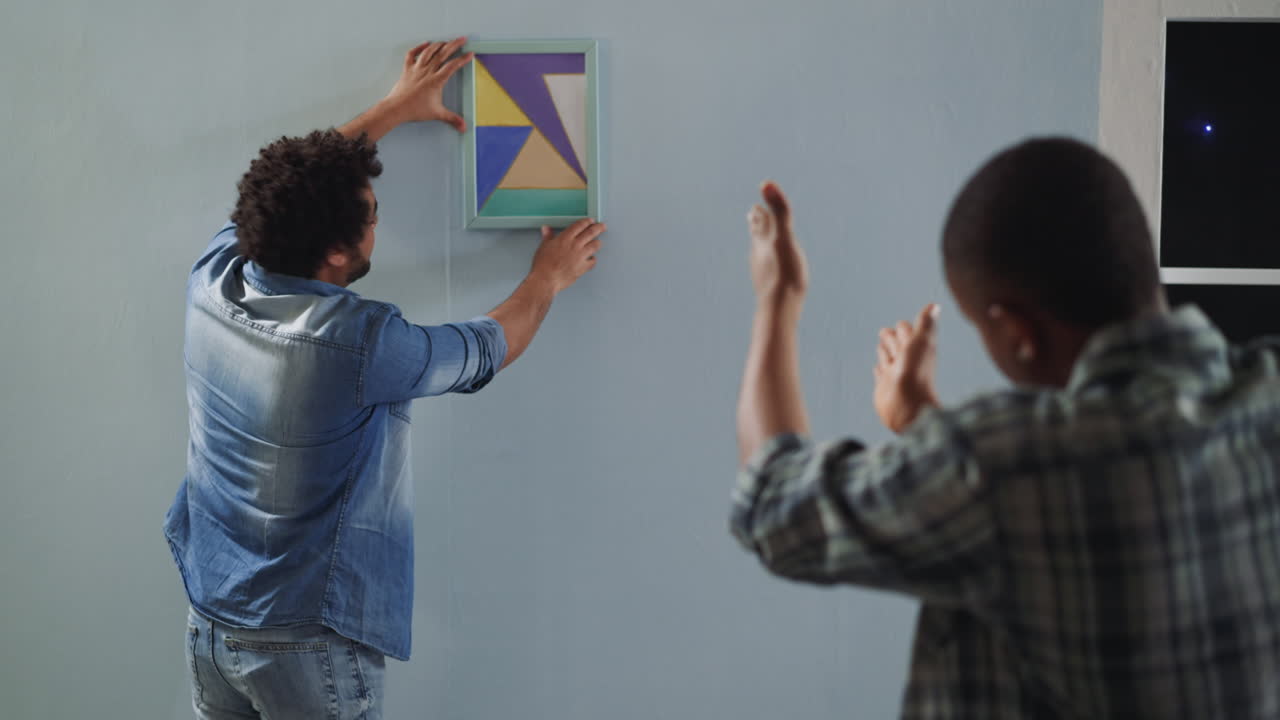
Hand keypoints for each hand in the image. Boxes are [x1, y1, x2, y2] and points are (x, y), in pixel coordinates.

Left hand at [382, 38, 473, 131]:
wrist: (396, 108)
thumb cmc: (415, 110)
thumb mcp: (437, 114)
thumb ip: (452, 119)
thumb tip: (464, 127)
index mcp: (436, 81)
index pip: (452, 66)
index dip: (462, 59)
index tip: (470, 54)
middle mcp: (427, 71)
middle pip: (442, 54)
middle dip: (454, 45)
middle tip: (462, 39)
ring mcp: (416, 69)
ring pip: (429, 51)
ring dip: (438, 44)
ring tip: (446, 41)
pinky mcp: (407, 69)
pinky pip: (412, 54)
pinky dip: (419, 47)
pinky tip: (425, 44)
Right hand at [529, 219, 605, 293]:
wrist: (546, 278)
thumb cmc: (543, 264)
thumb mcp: (543, 246)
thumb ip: (548, 236)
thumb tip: (546, 229)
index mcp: (565, 238)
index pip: (579, 225)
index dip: (587, 222)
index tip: (590, 221)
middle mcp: (575, 245)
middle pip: (591, 232)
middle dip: (598, 228)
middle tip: (602, 226)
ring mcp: (581, 256)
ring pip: (595, 245)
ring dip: (597, 243)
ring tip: (598, 242)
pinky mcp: (583, 267)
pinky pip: (593, 261)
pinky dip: (593, 259)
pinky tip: (591, 259)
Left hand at [748, 182, 807, 303]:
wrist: (779, 306)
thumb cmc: (785, 270)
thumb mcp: (784, 235)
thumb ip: (778, 210)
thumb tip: (765, 182)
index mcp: (764, 242)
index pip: (760, 223)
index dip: (759, 214)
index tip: (755, 208)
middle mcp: (760, 255)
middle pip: (757, 236)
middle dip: (757, 226)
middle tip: (753, 215)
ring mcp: (763, 272)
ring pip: (760, 254)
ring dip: (760, 244)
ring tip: (759, 242)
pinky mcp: (769, 288)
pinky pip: (767, 273)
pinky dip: (766, 266)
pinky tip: (767, 273)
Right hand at [874, 304, 941, 432]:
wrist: (908, 407)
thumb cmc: (916, 373)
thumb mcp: (922, 342)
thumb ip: (926, 324)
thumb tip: (935, 305)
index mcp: (916, 348)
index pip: (907, 333)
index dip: (903, 328)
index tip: (902, 325)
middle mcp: (906, 360)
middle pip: (896, 344)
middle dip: (891, 338)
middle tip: (885, 332)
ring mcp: (894, 374)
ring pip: (887, 358)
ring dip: (884, 351)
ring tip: (882, 346)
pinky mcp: (884, 386)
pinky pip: (880, 374)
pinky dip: (879, 369)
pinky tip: (878, 368)